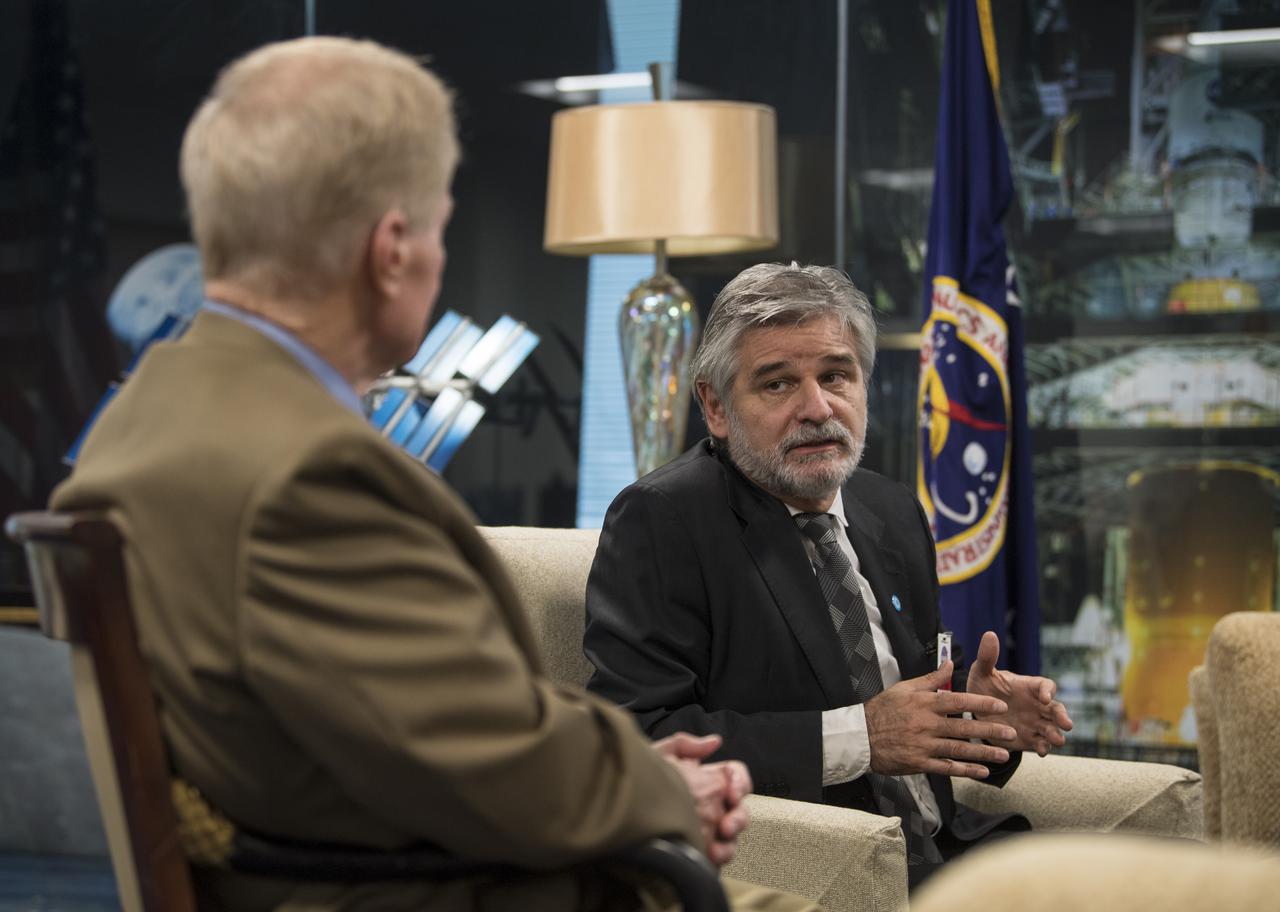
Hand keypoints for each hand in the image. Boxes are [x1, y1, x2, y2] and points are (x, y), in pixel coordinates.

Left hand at [652, 733, 750, 866]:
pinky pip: (717, 858)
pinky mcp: (698, 851)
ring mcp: (707, 831)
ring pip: (731, 839)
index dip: (740, 784)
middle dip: (738, 819)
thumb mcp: (660, 755)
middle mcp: (711, 807)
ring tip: (717, 848)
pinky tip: (708, 857)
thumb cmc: (640, 782)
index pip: (737, 779)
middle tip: (726, 825)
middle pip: (740, 812)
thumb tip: (714, 741)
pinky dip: (717, 859)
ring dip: (729, 844)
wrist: (623, 809)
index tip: (732, 792)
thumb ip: (685, 744)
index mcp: (707, 781)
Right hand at [864, 662, 1016, 778]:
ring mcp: (923, 745)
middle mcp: (926, 724)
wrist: (860, 737)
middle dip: (990, 731)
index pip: (958, 701)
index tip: (1000, 706)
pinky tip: (982, 772)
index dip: (981, 703)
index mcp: (924, 704)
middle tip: (1011, 733)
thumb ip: (931, 679)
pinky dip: (965, 771)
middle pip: (964, 727)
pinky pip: (946, 768)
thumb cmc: (882, 710)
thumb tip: (950, 664)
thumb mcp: (904, 688)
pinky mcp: (919, 763)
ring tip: (1003, 755)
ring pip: (959, 750)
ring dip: (983, 753)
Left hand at [966, 631, 1072, 755]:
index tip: (1044, 698)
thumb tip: (989, 634)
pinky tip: (1041, 751)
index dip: (1047, 691)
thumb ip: (987, 657)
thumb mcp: (981, 672)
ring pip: (1052, 728)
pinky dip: (1043, 748)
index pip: (1046, 686)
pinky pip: (1040, 744)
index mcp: (1029, 686)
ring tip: (1057, 740)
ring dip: (1056, 734)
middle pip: (1057, 710)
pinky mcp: (1029, 738)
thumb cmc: (983, 686)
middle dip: (1062, 716)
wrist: (977, 711)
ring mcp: (1035, 723)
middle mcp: (1037, 705)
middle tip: (1066, 724)